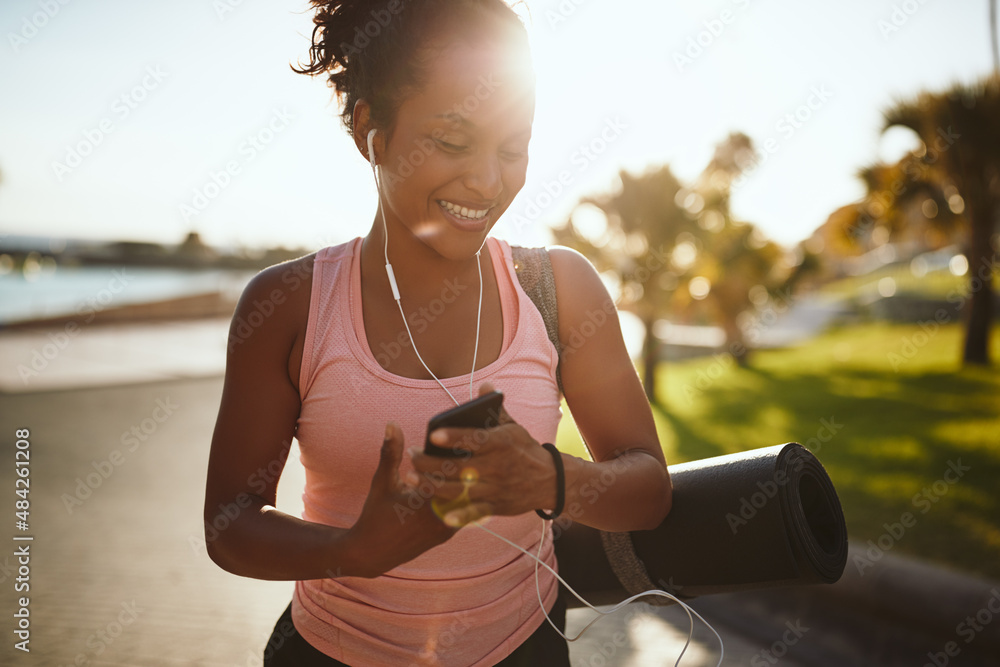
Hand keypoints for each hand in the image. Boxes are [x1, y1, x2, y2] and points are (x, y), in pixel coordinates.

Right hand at [345, 422, 458, 577]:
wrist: (372, 554)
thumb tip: (392, 424)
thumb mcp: (382, 482)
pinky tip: (465, 482)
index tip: (465, 436)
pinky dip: (464, 497)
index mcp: (425, 502)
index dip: (459, 454)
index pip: (452, 473)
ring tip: (472, 462)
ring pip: (467, 500)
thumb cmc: (375, 515)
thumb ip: (390, 453)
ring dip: (468, 483)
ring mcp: (446, 529)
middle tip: (475, 447)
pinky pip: (463, 512)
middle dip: (469, 467)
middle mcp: (440, 517)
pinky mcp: (447, 534)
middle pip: (465, 486)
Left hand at [407, 382, 558, 527]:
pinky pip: (476, 513)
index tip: (432, 435)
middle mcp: (497, 466)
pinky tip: (443, 515)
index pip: (474, 439)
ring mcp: (496, 488)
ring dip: (432, 485)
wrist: (550, 480)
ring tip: (412, 478)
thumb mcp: (513, 426)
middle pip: (458, 467)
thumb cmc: (525, 449)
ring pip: (459, 490)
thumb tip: (484, 385)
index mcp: (500, 443)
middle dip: (430, 463)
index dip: (453, 437)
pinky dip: (461, 515)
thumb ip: (495, 408)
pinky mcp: (497, 506)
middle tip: (411, 456)